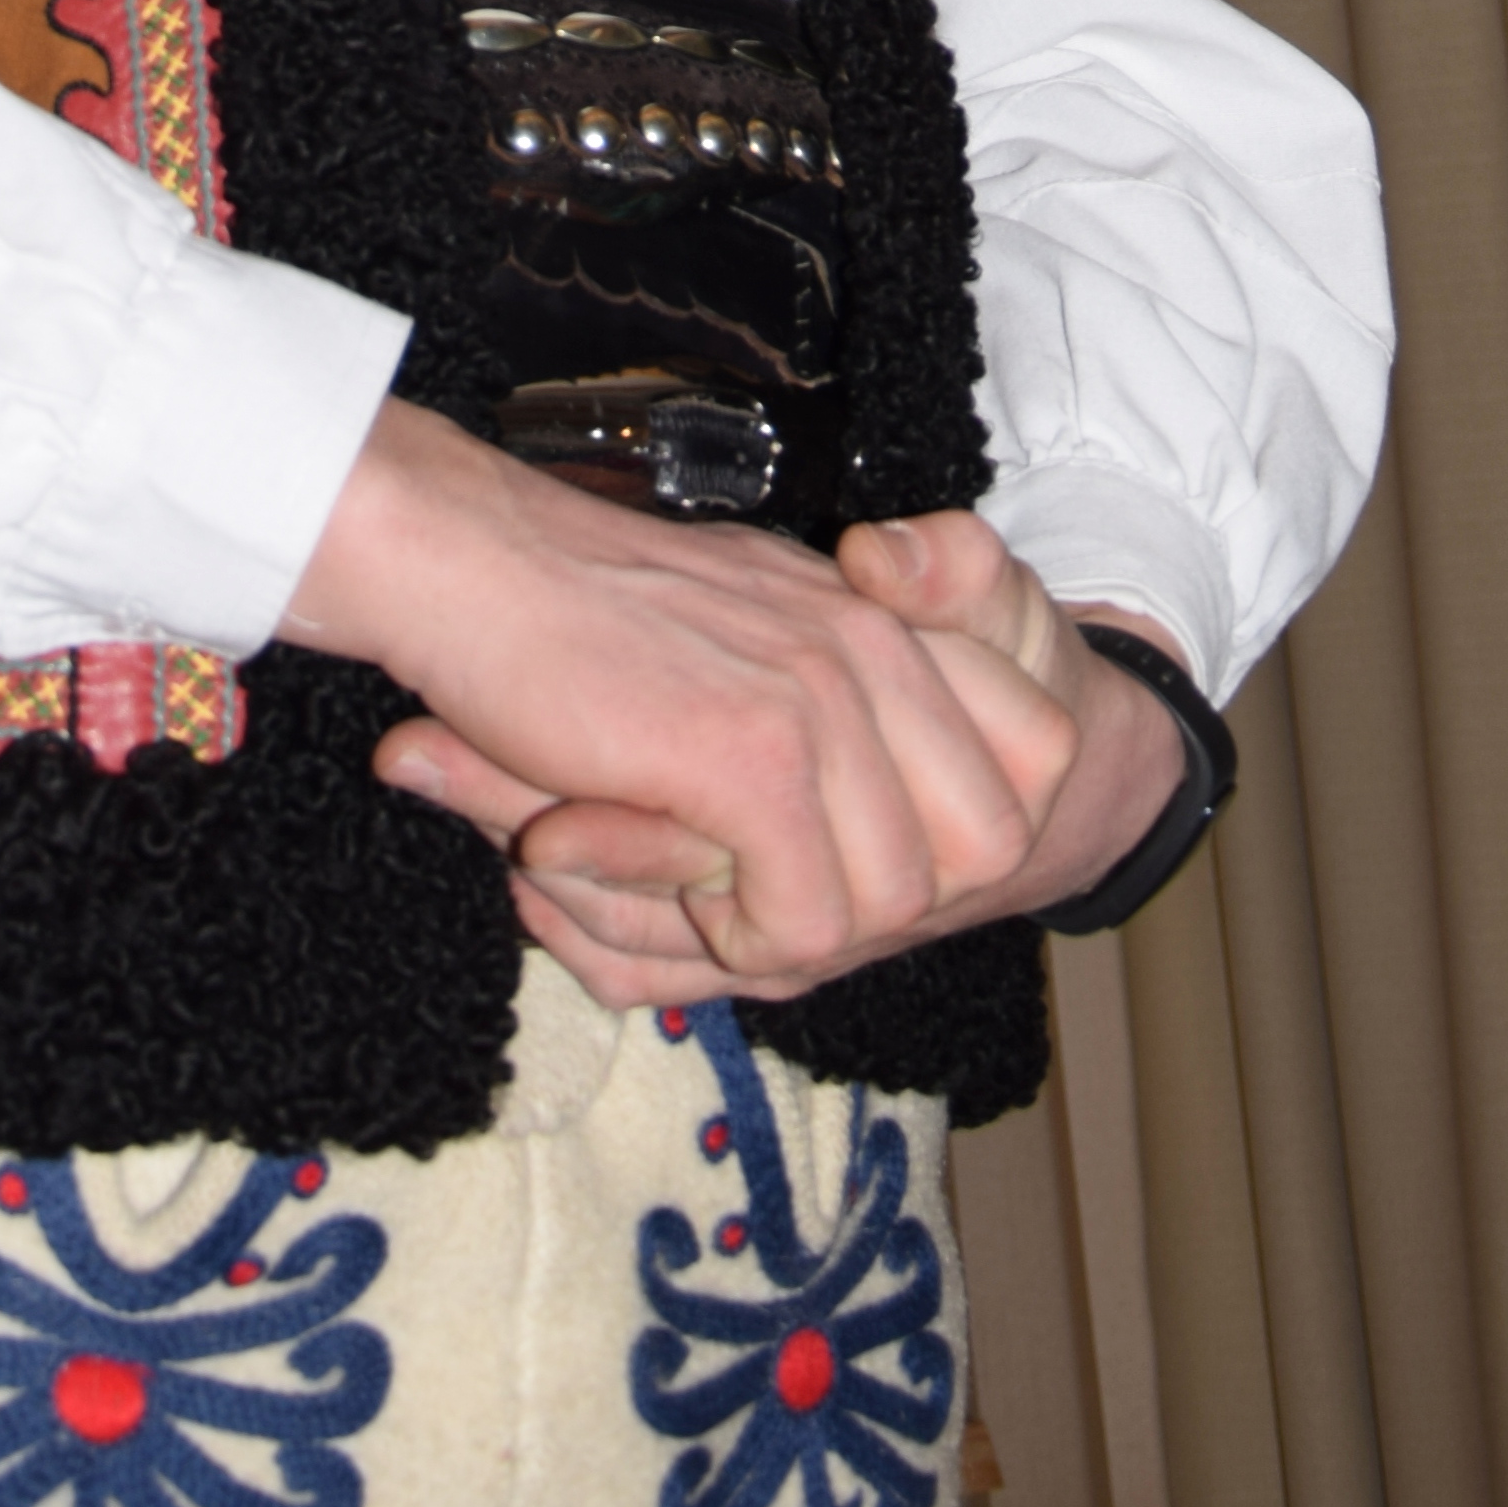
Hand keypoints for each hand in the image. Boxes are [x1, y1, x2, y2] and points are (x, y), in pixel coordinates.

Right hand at [284, 405, 1080, 1000]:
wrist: (471, 568)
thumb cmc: (576, 611)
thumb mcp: (739, 636)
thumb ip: (824, 707)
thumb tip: (899, 786)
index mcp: (882, 616)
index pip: (1036, 753)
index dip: (965, 831)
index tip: (851, 839)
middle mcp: (874, 648)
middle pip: (991, 846)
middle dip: (896, 897)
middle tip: (773, 883)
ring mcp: (822, 700)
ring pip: (900, 900)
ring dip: (809, 921)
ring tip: (709, 873)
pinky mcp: (755, 759)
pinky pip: (807, 921)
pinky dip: (743, 938)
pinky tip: (678, 876)